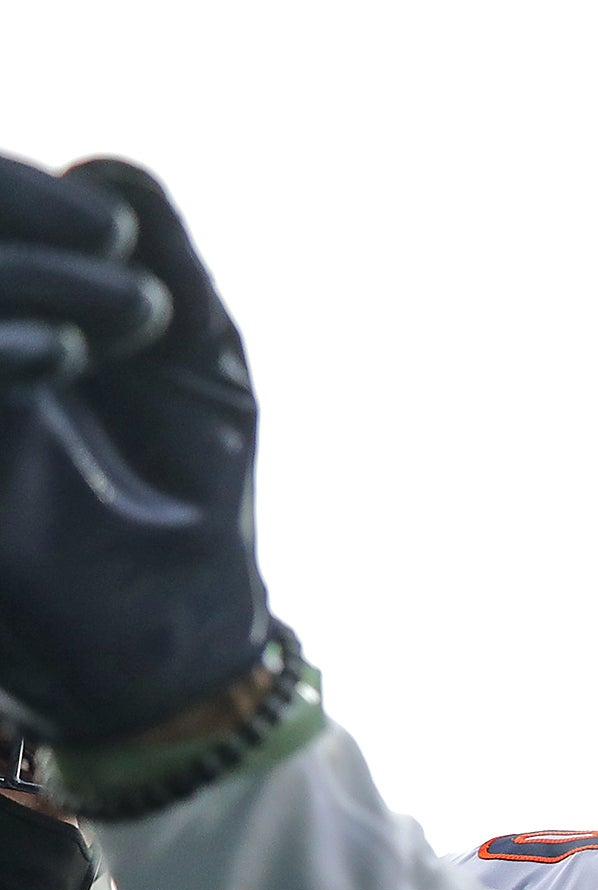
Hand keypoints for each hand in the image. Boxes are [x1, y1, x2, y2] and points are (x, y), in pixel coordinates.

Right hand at [0, 154, 270, 748]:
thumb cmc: (191, 489)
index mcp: (7, 318)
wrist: (183, 635)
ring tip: (131, 317)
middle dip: (21, 216)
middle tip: (120, 249)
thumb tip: (108, 165)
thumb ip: (165, 262)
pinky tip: (58, 356)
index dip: (26, 195)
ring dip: (25, 278)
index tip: (121, 231)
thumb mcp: (198, 361)